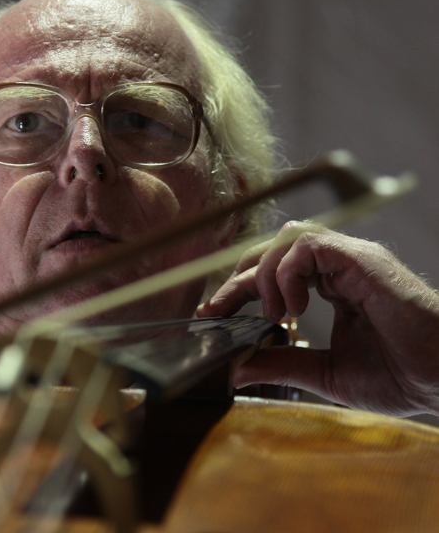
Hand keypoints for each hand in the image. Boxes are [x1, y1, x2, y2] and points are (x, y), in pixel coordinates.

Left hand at [197, 222, 438, 416]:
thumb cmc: (401, 374)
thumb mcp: (325, 372)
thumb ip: (282, 363)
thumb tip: (238, 367)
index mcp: (330, 286)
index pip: (271, 271)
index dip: (238, 288)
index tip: (212, 311)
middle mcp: (338, 266)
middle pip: (272, 248)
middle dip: (239, 276)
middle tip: (220, 307)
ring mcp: (350, 258)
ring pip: (287, 237)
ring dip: (266, 272)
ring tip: (274, 312)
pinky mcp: (361, 259)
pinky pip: (309, 244)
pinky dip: (288, 272)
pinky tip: (293, 306)